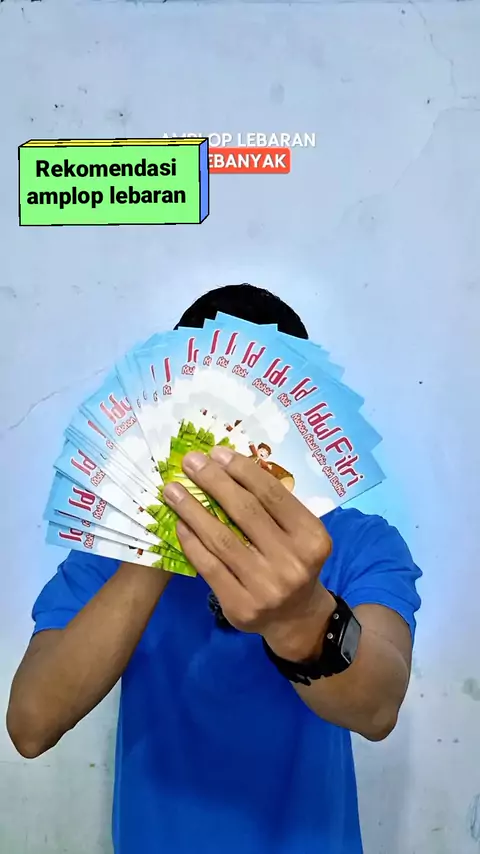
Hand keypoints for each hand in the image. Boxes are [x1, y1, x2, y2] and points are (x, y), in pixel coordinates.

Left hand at [162, 447, 336, 660]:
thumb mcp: (298, 533)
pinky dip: (191, 542)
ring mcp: (266, 587)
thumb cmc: (292, 561)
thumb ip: (272, 506)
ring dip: (192, 509)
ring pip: (221, 538)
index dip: (242, 470)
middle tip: (190, 461)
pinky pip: (209, 566)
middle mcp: (292, 563)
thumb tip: (225, 466)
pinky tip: (180, 523)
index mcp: (312, 538)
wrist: (296, 618)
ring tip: (173, 490)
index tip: (217, 453)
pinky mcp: (241, 606)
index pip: (272, 495)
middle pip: (245, 512)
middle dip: (213, 481)